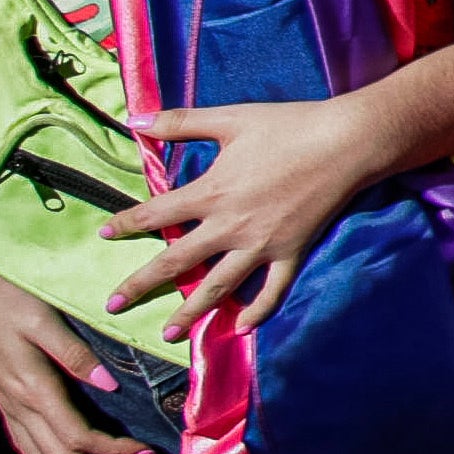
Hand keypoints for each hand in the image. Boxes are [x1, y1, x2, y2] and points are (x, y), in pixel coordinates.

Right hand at [0, 244, 154, 453]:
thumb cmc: (7, 296)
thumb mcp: (43, 318)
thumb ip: (74, 353)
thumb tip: (111, 385)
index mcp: (32, 388)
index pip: (77, 437)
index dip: (111, 452)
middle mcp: (17, 406)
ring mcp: (7, 407)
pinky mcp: (3, 401)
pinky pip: (23, 447)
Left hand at [105, 92, 389, 332]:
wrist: (347, 141)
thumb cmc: (288, 125)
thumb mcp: (231, 118)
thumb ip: (180, 122)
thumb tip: (134, 119)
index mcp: (211, 193)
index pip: (156, 214)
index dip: (127, 223)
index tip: (106, 233)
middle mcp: (229, 226)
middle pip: (176, 262)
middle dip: (141, 284)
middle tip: (113, 305)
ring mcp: (261, 244)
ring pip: (218, 286)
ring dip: (190, 313)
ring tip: (168, 335)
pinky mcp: (291, 252)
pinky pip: (272, 290)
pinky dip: (257, 312)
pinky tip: (239, 329)